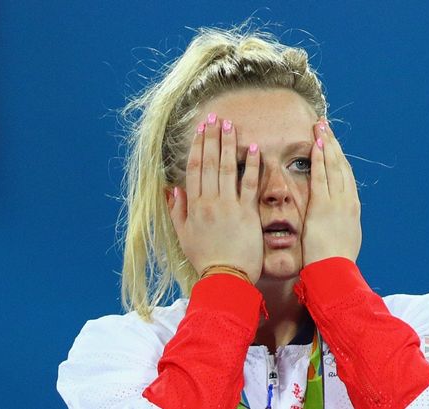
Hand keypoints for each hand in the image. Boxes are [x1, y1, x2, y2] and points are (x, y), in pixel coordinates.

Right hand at [168, 113, 263, 282]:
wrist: (225, 278)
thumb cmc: (205, 258)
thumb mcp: (184, 236)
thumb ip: (178, 211)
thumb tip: (173, 188)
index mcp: (194, 206)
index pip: (193, 169)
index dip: (196, 147)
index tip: (200, 130)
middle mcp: (209, 201)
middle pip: (209, 163)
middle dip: (211, 138)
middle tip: (215, 118)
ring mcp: (229, 205)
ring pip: (226, 168)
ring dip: (228, 145)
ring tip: (230, 125)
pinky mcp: (247, 212)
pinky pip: (250, 184)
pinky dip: (252, 166)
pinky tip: (255, 149)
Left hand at [302, 120, 361, 264]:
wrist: (335, 271)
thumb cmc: (335, 261)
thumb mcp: (344, 238)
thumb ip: (340, 224)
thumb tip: (337, 219)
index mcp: (352, 208)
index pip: (346, 176)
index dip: (339, 157)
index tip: (333, 143)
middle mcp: (348, 200)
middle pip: (341, 165)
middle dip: (333, 144)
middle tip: (326, 126)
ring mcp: (337, 201)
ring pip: (333, 166)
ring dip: (326, 145)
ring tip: (321, 128)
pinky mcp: (323, 205)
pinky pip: (321, 176)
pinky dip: (319, 159)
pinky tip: (316, 145)